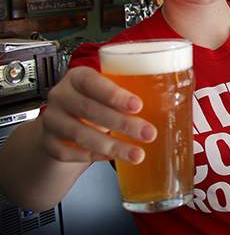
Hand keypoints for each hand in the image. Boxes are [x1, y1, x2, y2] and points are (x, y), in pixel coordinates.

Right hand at [39, 66, 154, 163]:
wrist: (65, 122)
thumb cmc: (97, 103)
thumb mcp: (110, 93)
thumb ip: (131, 92)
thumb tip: (176, 100)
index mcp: (78, 77)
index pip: (91, 81)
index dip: (113, 94)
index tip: (138, 105)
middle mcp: (61, 95)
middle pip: (89, 109)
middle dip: (122, 123)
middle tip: (149, 133)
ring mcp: (51, 120)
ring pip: (80, 134)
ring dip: (112, 146)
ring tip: (137, 154)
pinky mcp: (48, 142)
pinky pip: (69, 153)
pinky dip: (92, 156)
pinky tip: (111, 157)